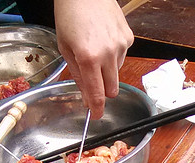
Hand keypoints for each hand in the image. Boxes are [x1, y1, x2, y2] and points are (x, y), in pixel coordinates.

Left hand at [55, 0, 133, 117]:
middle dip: (103, 90)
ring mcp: (121, 45)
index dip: (97, 108)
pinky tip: (104, 40)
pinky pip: (123, 57)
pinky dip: (114, 55)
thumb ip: (78, 75)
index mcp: (88, 57)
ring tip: (95, 49)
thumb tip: (87, 97)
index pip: (97, 93)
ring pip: (117, 73)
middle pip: (112, 89)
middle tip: (93, 80)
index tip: (97, 115)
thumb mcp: (65, 47)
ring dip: (108, 70)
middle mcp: (108, 53)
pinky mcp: (128, 38)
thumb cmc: (70, 14)